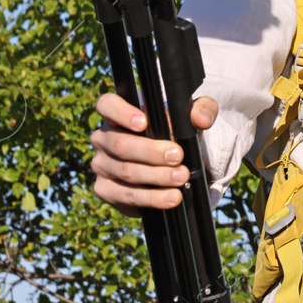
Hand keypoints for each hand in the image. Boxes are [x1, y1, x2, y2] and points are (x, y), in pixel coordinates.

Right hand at [90, 92, 217, 216]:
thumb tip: (201, 119)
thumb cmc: (174, 133)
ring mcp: (102, 165)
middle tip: (178, 156)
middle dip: (151, 151)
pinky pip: (127, 196)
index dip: (121, 113)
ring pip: (126, 171)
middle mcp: (104, 138)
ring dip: (157, 176)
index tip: (144, 123)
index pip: (107, 105)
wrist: (169, 166)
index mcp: (117, 114)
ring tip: (181, 177)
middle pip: (120, 143)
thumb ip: (201, 110)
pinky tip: (171, 197)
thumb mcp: (190, 118)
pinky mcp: (106, 190)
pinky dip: (152, 198)